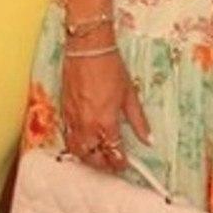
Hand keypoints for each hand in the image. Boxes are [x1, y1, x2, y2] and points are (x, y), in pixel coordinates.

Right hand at [61, 41, 149, 174]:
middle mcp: (88, 124)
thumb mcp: (130, 95)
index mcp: (106, 121)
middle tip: (112, 163)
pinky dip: (76, 143)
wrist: (88, 49)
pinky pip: (68, 135)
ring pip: (77, 149)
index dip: (120, 162)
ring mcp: (73, 118)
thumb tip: (149, 140)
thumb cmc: (110, 68)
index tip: (125, 164)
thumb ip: (138, 121)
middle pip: (93, 157)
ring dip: (87, 156)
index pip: (113, 152)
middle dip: (103, 164)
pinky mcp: (64, 109)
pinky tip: (83, 140)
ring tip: (97, 155)